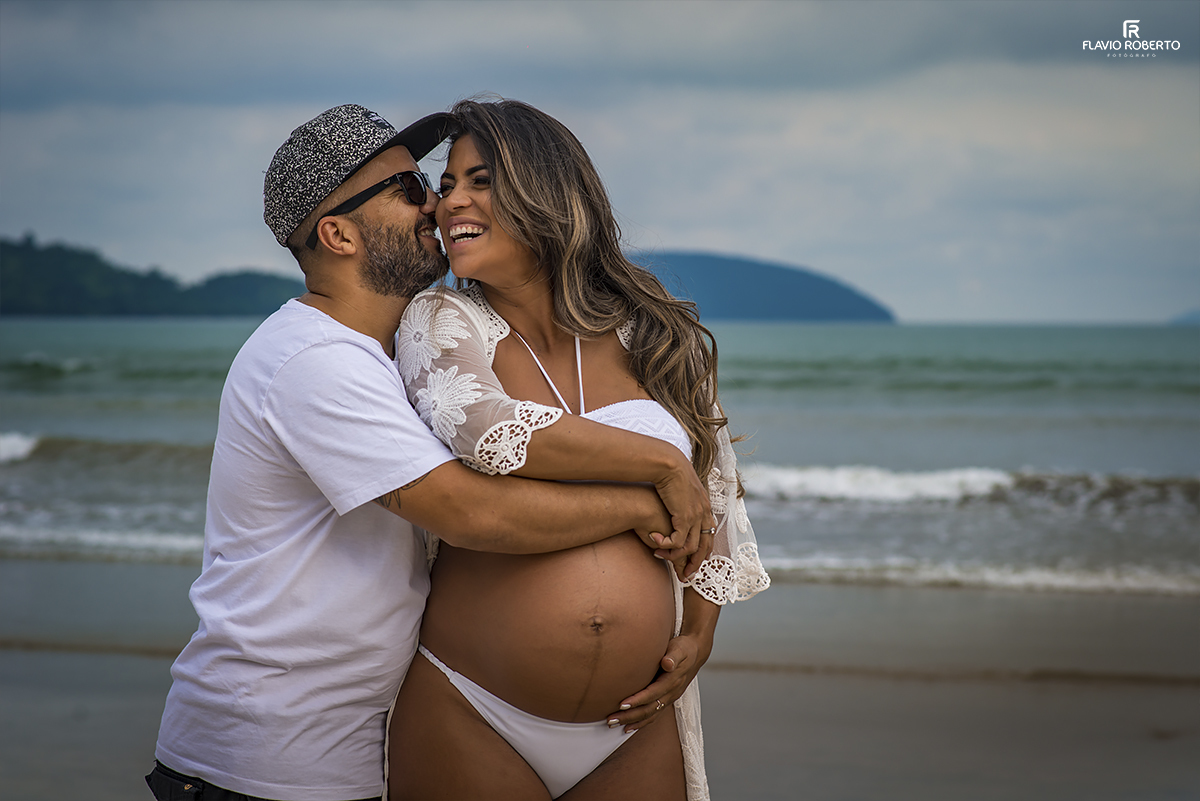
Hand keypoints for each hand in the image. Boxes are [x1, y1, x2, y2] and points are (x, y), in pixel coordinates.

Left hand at [605, 634, 705, 732]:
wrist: (695, 653)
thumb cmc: (684, 648)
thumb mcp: (680, 648)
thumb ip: (673, 656)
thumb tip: (667, 663)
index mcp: (672, 681)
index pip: (653, 694)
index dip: (638, 700)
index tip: (621, 705)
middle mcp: (671, 693)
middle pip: (649, 709)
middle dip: (629, 715)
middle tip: (611, 719)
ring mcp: (669, 698)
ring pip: (650, 715)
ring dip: (632, 721)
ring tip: (613, 724)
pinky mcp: (666, 700)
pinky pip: (653, 715)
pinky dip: (640, 723)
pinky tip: (628, 727)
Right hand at [652, 456, 714, 572]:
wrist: (669, 464)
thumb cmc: (670, 473)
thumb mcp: (680, 489)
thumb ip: (680, 501)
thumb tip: (674, 507)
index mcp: (705, 506)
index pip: (709, 534)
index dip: (703, 550)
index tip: (694, 560)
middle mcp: (704, 513)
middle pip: (705, 546)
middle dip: (695, 563)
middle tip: (684, 575)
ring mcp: (696, 516)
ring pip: (690, 547)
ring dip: (674, 556)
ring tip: (660, 556)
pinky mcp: (684, 518)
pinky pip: (678, 541)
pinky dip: (666, 545)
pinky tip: (654, 542)